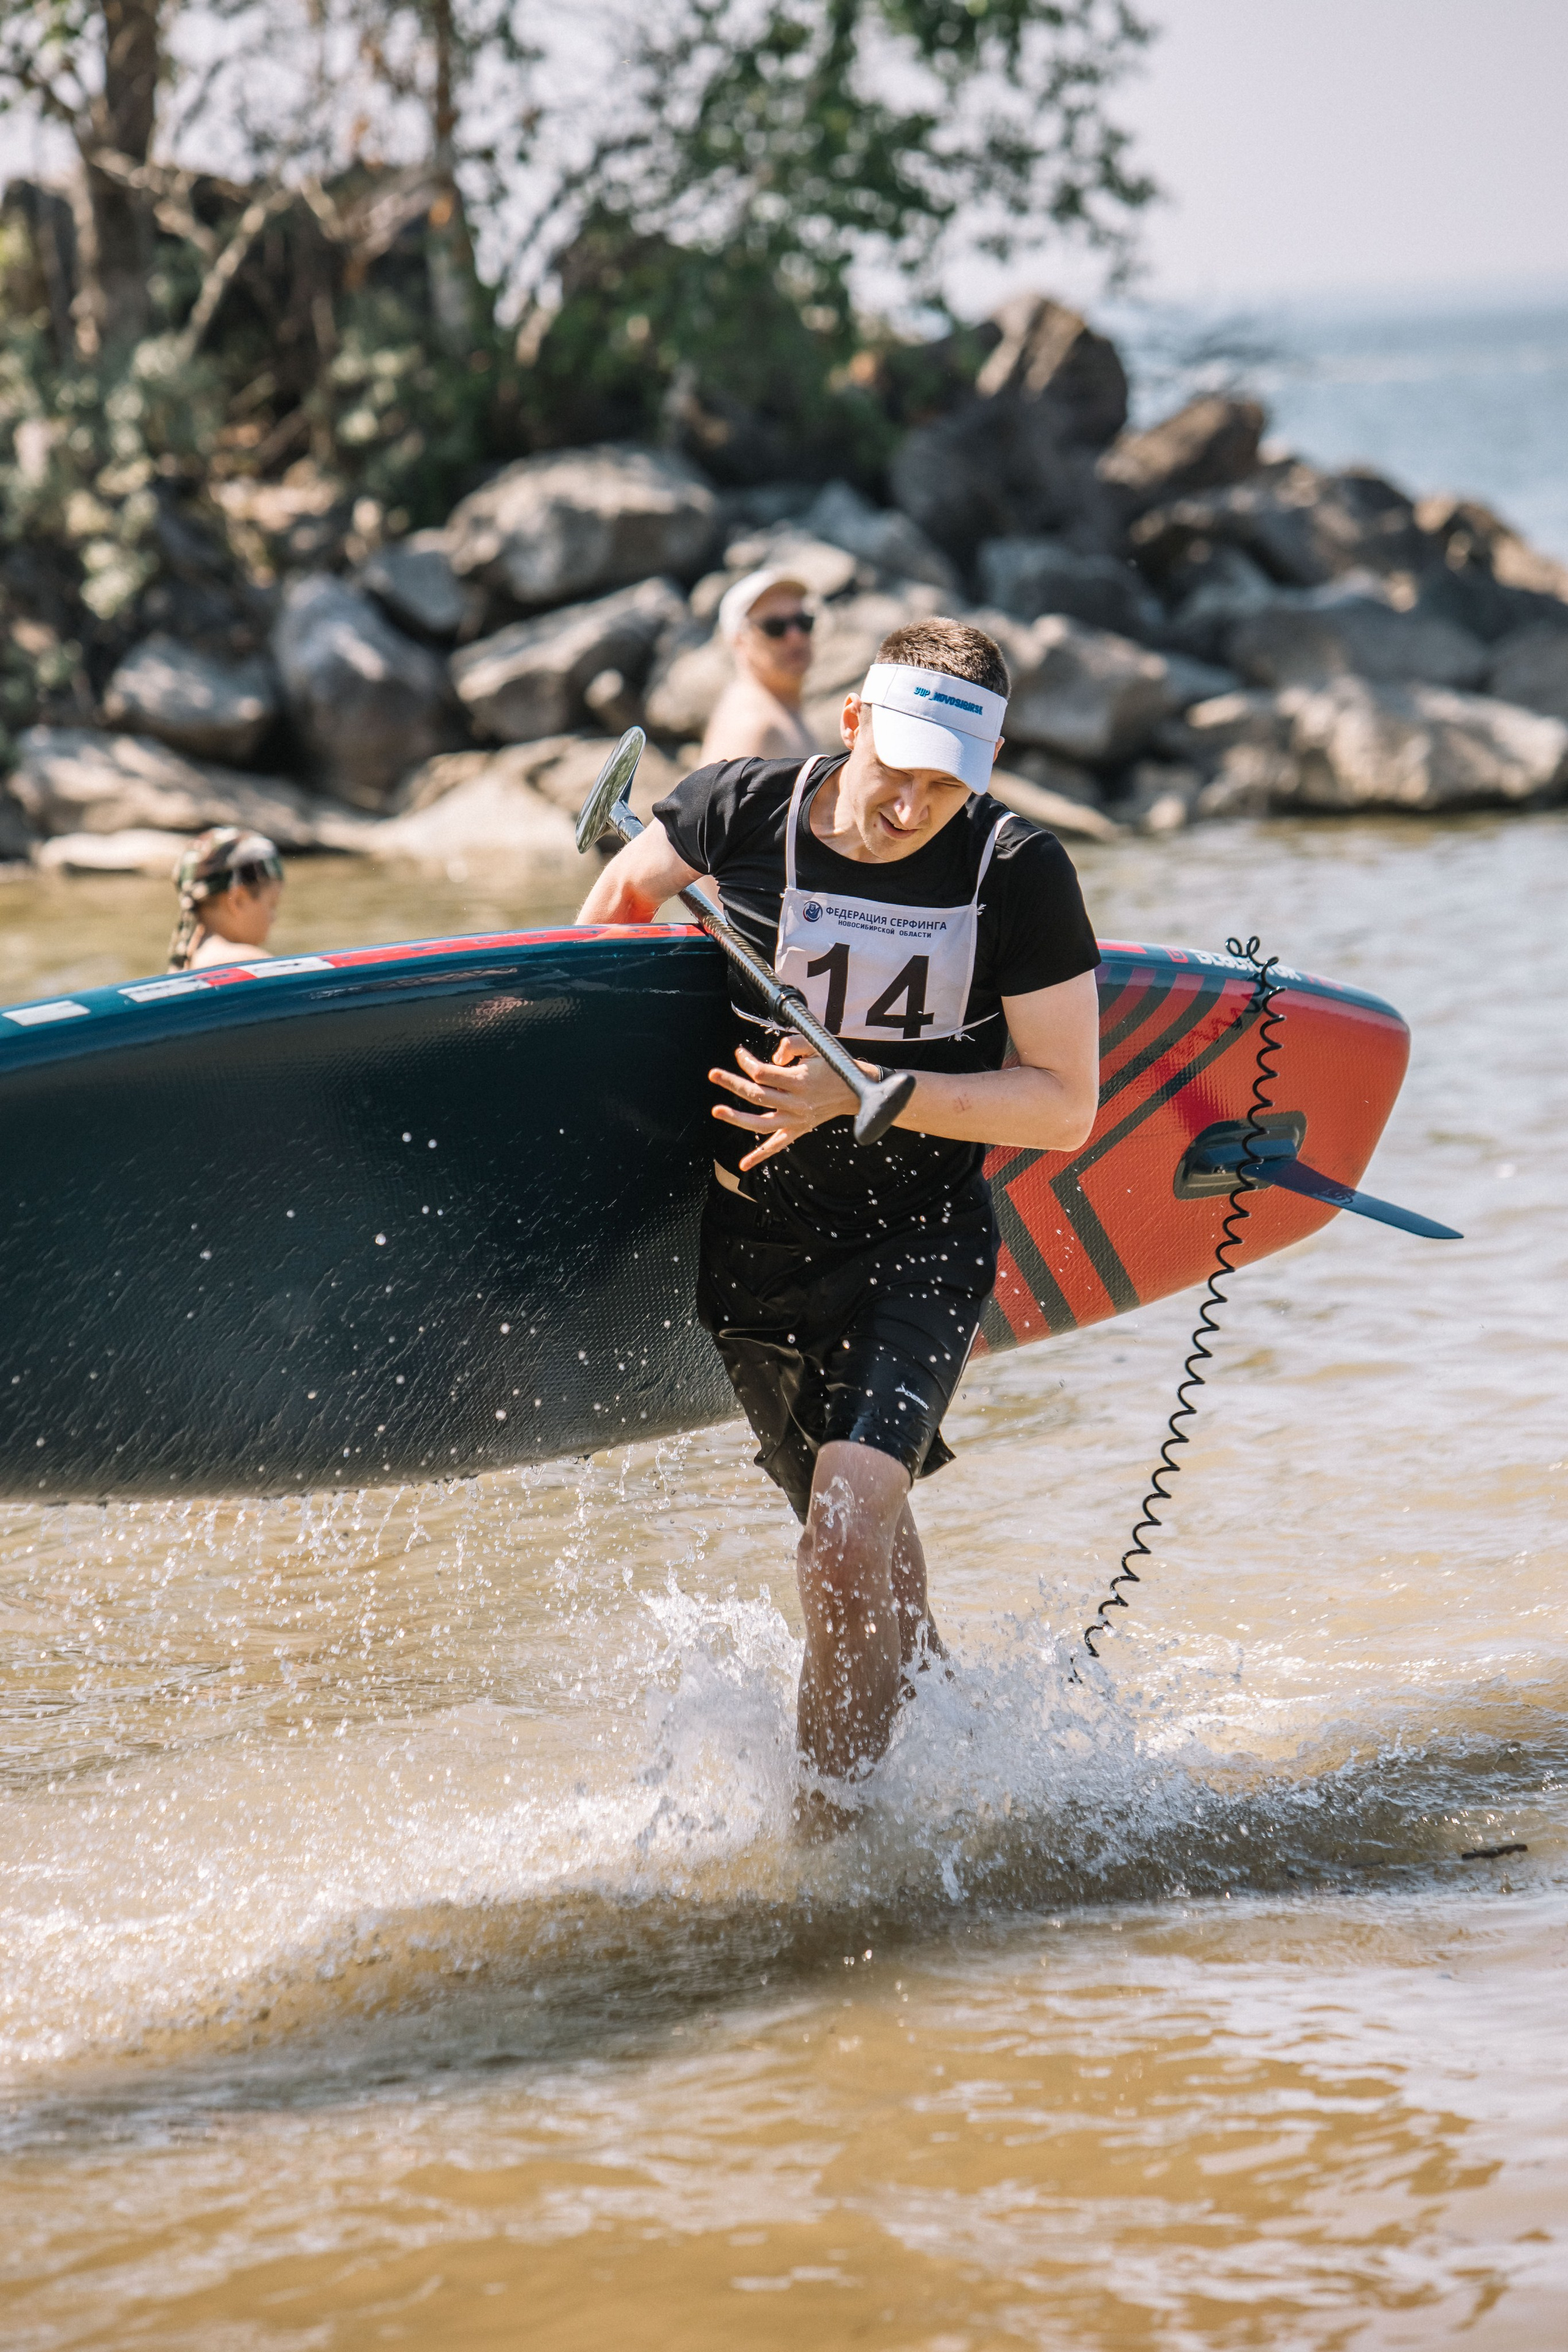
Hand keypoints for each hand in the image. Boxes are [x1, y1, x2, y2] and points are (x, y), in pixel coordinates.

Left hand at [709, 1035, 879, 1169]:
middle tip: (713, 1074)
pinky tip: (743, 1164)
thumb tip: (772, 1059)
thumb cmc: (834, 1065)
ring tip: (717, 1111)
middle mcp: (796, 1103)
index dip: (747, 1062)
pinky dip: (759, 1156)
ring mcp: (796, 1120)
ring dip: (736, 1118)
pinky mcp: (798, 1130)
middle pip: (757, 1095)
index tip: (740, 1053)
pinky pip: (777, 1146)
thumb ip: (791, 1045)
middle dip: (732, 1084)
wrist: (856, 1091)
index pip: (763, 1073)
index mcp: (800, 1080)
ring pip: (761, 1123)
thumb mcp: (815, 1045)